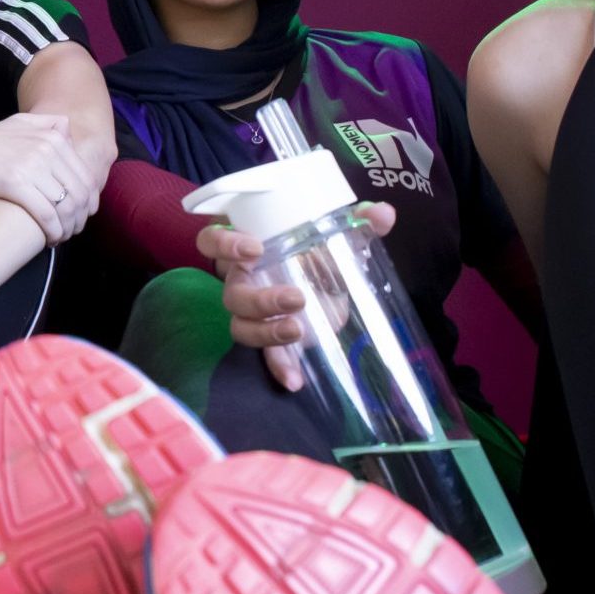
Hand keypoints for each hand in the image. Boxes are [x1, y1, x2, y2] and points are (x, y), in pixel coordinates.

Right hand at [0, 113, 95, 241]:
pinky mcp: (15, 184)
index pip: (85, 175)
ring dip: (68, 228)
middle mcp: (47, 149)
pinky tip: (50, 239)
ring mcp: (32, 166)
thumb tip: (68, 132)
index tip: (83, 215)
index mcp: (52, 136)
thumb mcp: (19, 122)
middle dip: (80, 218)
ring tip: (61, 236)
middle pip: (79, 193)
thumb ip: (48, 123)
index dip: (89, 201)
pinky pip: (46, 214)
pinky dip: (53, 231)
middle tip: (73, 230)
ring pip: (65, 206)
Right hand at [197, 201, 395, 390]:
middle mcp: (240, 278)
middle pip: (231, 291)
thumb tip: (382, 213)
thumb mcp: (335, 230)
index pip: (212, 240)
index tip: (255, 249)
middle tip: (296, 298)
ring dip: (266, 331)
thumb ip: (357, 220)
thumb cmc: (315, 244)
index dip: (224, 244)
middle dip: (259, 299)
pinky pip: (265, 354)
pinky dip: (279, 366)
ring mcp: (252, 311)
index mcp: (245, 245)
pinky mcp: (270, 334)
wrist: (325, 277)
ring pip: (240, 325)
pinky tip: (294, 380)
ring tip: (297, 330)